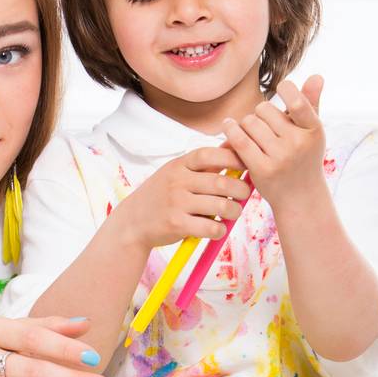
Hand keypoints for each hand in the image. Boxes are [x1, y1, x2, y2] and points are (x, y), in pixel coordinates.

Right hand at [117, 146, 252, 253]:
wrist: (132, 223)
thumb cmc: (161, 197)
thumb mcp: (175, 173)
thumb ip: (202, 165)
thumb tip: (233, 147)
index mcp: (178, 165)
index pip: (209, 154)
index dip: (232, 158)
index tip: (245, 165)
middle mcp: (177, 182)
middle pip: (220, 182)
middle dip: (240, 189)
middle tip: (245, 194)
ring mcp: (176, 203)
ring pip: (220, 206)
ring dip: (235, 211)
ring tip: (234, 212)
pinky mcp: (177, 225)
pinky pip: (210, 227)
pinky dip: (220, 230)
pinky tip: (218, 229)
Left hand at [221, 75, 325, 211]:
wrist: (300, 198)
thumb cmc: (305, 158)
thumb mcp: (312, 132)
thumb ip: (312, 103)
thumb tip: (317, 75)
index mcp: (313, 130)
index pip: (297, 101)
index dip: (286, 89)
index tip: (281, 89)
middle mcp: (298, 144)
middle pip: (264, 109)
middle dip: (260, 114)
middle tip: (265, 126)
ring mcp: (280, 157)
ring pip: (250, 123)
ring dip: (246, 125)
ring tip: (254, 134)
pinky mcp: (262, 169)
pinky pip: (240, 140)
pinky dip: (231, 130)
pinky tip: (227, 125)